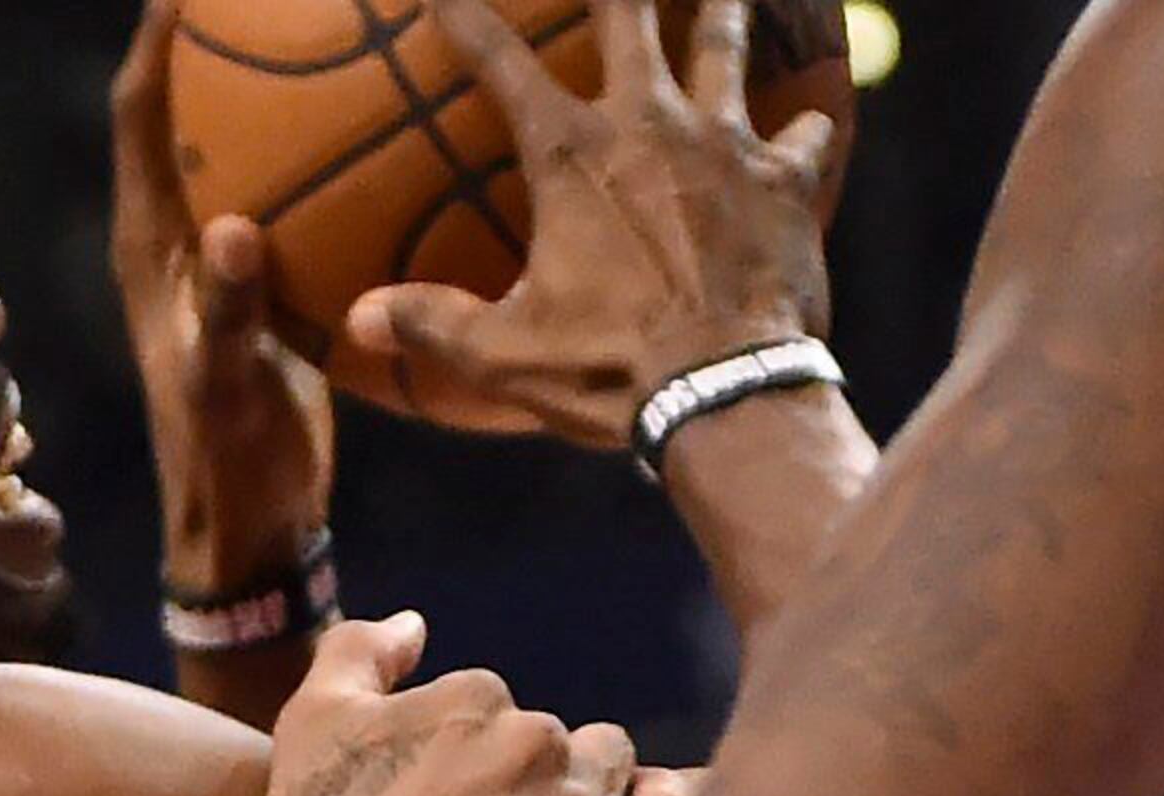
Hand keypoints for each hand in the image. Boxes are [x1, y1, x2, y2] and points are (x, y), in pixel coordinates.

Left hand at [114, 0, 334, 592]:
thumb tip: (231, 230)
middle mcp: (180, 238)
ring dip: (275, 93)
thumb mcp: (226, 387)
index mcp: (151, 249)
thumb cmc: (226, 459)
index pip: (141, 119)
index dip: (156, 44)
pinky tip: (397, 127)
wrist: (251, 519)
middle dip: (219, 46)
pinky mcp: (272, 283)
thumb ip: (227, 314)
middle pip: (190, 111)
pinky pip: (300, 195)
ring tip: (334, 27)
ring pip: (245, 148)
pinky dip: (332, 157)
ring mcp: (226, 259)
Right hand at [253, 611, 690, 795]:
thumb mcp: (311, 722)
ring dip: (589, 794)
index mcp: (472, 699)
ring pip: (612, 770)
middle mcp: (534, 739)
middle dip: (529, 775)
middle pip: (557, 738)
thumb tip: (415, 623)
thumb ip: (361, 651)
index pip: (492, 707)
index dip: (467, 754)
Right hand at [352, 0, 840, 447]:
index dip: (467, 19)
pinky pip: (799, 134)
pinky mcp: (785, 179)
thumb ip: (430, 324)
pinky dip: (799, 126)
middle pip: (630, 18)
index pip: (503, 66)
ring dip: (721, 7)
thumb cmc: (606, 368)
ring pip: (722, 45)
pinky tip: (806, 119)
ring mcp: (726, 144)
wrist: (726, 389)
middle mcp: (649, 127)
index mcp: (570, 159)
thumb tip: (357, 319)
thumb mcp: (501, 354)